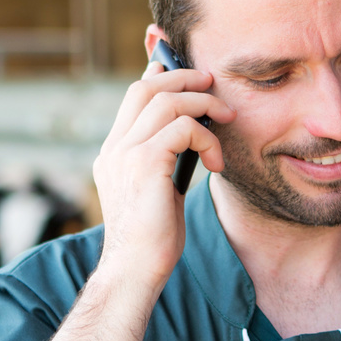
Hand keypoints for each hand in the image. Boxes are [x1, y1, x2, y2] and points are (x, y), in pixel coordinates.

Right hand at [92, 61, 234, 286]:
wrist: (136, 269)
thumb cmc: (153, 238)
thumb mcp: (158, 190)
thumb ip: (165, 161)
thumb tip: (190, 136)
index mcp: (114, 153)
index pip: (133, 98)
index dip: (158, 76)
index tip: (183, 71)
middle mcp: (114, 149)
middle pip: (145, 88)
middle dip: (184, 79)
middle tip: (212, 84)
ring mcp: (125, 154)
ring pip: (167, 102)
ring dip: (204, 104)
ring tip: (227, 119)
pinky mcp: (144, 164)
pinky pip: (183, 129)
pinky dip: (208, 139)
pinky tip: (217, 163)